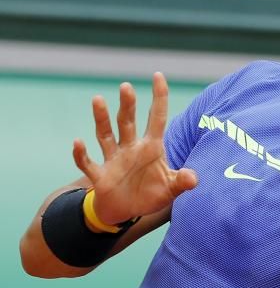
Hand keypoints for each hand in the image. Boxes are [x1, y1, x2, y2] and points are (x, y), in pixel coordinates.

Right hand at [72, 72, 197, 224]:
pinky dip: (82, 154)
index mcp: (151, 147)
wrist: (126, 211)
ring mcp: (114, 159)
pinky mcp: (100, 175)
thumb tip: (193, 178)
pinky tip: (78, 142)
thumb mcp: (170, 189)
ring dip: (102, 119)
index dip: (159, 97)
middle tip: (127, 87)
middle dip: (127, 105)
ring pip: (106, 135)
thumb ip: (181, 182)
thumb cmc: (149, 195)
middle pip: (127, 122)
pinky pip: (88, 163)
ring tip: (98, 99)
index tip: (158, 75)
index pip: (156, 117)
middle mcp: (130, 148)